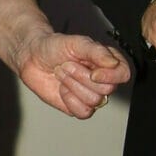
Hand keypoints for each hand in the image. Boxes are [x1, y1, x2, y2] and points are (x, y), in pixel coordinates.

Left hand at [11, 29, 130, 118]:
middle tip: (67, 65)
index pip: (123, 73)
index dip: (112, 76)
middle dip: (81, 76)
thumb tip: (113, 62)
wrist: (32, 57)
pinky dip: (69, 100)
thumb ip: (96, 51)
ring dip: (72, 85)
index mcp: (106, 62)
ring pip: (93, 101)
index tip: (94, 73)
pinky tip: (62, 88)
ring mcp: (90, 94)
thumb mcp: (76, 42)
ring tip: (62, 73)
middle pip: (106, 89)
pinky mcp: (77, 106)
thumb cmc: (54, 47)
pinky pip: (83, 112)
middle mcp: (101, 80)